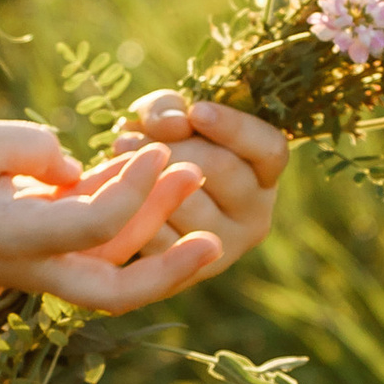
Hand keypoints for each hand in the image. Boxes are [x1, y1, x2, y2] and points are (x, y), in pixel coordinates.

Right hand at [0, 119, 221, 312]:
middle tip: (213, 219)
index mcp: (14, 242)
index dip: (135, 192)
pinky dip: (122, 219)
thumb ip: (38, 149)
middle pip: (117, 290)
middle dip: (171, 264)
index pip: (96, 231)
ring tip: (189, 173)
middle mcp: (31, 268)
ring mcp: (34, 267)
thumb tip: (80, 168)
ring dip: (155, 231)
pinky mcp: (34, 253)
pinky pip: (90, 247)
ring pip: (110, 268)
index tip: (153, 151)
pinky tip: (146, 173)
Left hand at [97, 92, 289, 273]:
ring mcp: (226, 248)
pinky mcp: (191, 275)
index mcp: (263, 172)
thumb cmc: (157, 150)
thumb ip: (169, 109)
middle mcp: (255, 214)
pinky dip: (133, 215)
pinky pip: (162, 240)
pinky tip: (114, 197)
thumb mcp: (165, 117)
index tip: (196, 111)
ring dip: (147, 178)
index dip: (234, 127)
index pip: (269, 148)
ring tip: (116, 158)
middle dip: (173, 147)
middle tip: (129, 138)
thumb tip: (175, 123)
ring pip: (191, 205)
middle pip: (225, 169)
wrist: (128, 208)